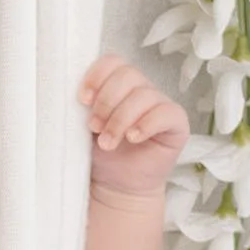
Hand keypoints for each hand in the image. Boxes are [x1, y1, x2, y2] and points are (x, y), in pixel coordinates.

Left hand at [79, 54, 189, 198]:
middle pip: (127, 75)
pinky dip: (146, 124)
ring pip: (143, 95)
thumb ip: (82, 106)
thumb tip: (73, 92)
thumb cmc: (99, 155)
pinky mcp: (176, 124)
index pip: (113, 62)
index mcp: (118, 85)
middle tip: (93, 127)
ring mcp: (160, 105)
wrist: (115, 186)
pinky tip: (133, 138)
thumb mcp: (82, 126)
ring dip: (120, 119)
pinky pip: (166, 113)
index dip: (97, 76)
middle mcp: (141, 90)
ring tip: (107, 143)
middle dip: (106, 101)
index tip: (82, 99)